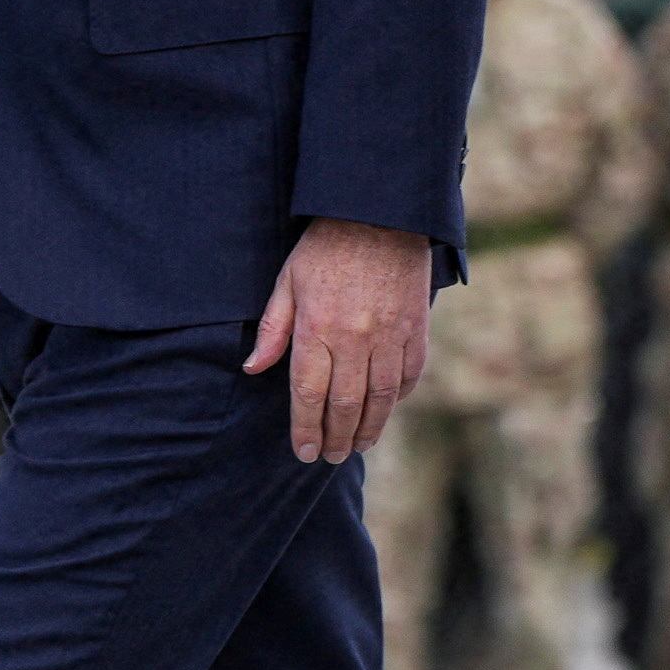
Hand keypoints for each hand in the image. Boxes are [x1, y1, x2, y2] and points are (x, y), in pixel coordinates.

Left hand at [246, 217, 432, 462]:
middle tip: (332, 457)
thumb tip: (253, 368)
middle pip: (345, 403)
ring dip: (369, 427)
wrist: (380, 213)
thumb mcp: (287, 281)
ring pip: (381, 397)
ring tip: (359, 445)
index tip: (305, 452)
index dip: (305, 428)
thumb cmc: (325, 247)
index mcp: (317, 328)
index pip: (308, 393)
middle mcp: (354, 338)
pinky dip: (399, 397)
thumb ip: (273, 329)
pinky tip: (387, 409)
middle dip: (337, 437)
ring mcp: (390, 335)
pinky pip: (409, 374)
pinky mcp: (416, 328)